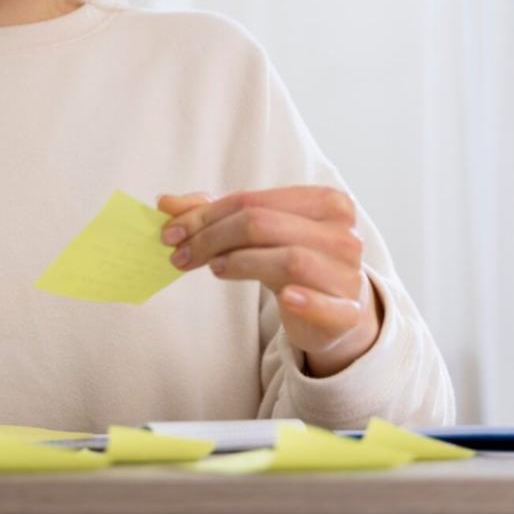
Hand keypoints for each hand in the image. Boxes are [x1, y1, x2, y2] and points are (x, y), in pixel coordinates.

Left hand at [157, 187, 381, 376]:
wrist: (339, 311)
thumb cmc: (295, 262)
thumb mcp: (261, 235)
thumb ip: (215, 215)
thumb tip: (165, 202)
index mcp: (325, 203)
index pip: (253, 201)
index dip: (205, 215)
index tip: (170, 232)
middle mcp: (341, 233)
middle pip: (263, 224)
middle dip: (212, 237)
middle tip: (179, 255)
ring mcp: (348, 273)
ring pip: (289, 258)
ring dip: (241, 262)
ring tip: (215, 268)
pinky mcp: (349, 312)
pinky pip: (327, 304)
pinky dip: (304, 300)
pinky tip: (284, 299)